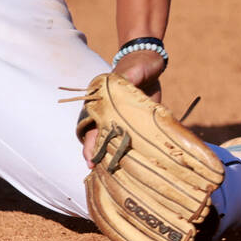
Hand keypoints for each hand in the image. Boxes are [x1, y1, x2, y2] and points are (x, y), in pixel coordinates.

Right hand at [81, 50, 165, 165]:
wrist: (150, 62)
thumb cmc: (138, 65)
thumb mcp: (134, 70)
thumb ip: (130, 76)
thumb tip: (129, 80)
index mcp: (101, 103)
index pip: (92, 127)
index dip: (90, 145)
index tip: (91, 161)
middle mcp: (108, 114)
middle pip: (99, 140)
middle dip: (98, 157)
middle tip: (101, 174)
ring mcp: (122, 120)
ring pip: (113, 143)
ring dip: (113, 158)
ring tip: (114, 178)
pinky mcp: (137, 123)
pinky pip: (131, 141)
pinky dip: (131, 153)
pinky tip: (134, 167)